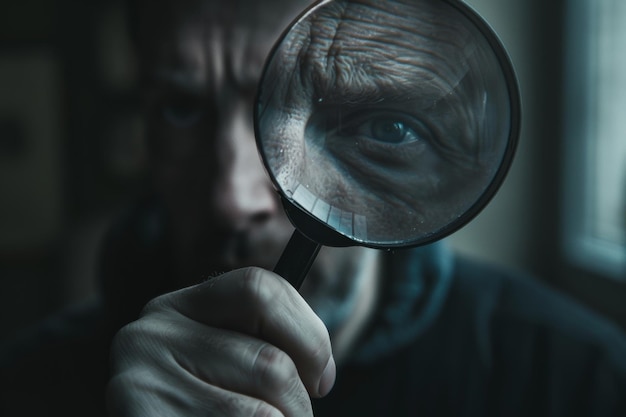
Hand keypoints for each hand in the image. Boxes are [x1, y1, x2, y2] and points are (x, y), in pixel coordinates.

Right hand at [107, 267, 335, 416]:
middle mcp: (151, 333)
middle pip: (269, 361)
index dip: (308, 333)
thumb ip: (261, 348)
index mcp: (178, 306)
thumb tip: (321, 372)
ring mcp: (141, 381)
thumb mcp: (222, 364)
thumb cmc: (200, 406)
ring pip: (260, 412)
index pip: (259, 287)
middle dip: (297, 402)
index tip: (321, 379)